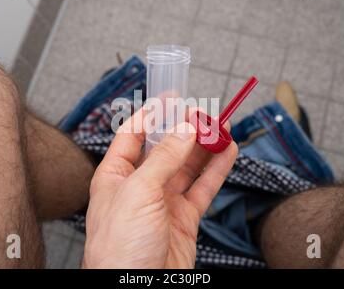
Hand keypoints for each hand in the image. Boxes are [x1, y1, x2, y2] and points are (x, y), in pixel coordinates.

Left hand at [82, 109, 237, 267]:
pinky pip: (203, 188)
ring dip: (204, 147)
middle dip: (184, 129)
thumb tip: (184, 128)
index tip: (173, 97)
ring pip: (187, 166)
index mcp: (116, 175)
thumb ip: (163, 158)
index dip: (153, 113)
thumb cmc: (119, 247)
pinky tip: (227, 152)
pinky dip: (216, 169)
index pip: (134, 134)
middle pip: (165, 148)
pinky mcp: (183, 219)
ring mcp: (163, 202)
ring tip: (222, 127)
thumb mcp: (138, 192)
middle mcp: (139, 186)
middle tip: (206, 113)